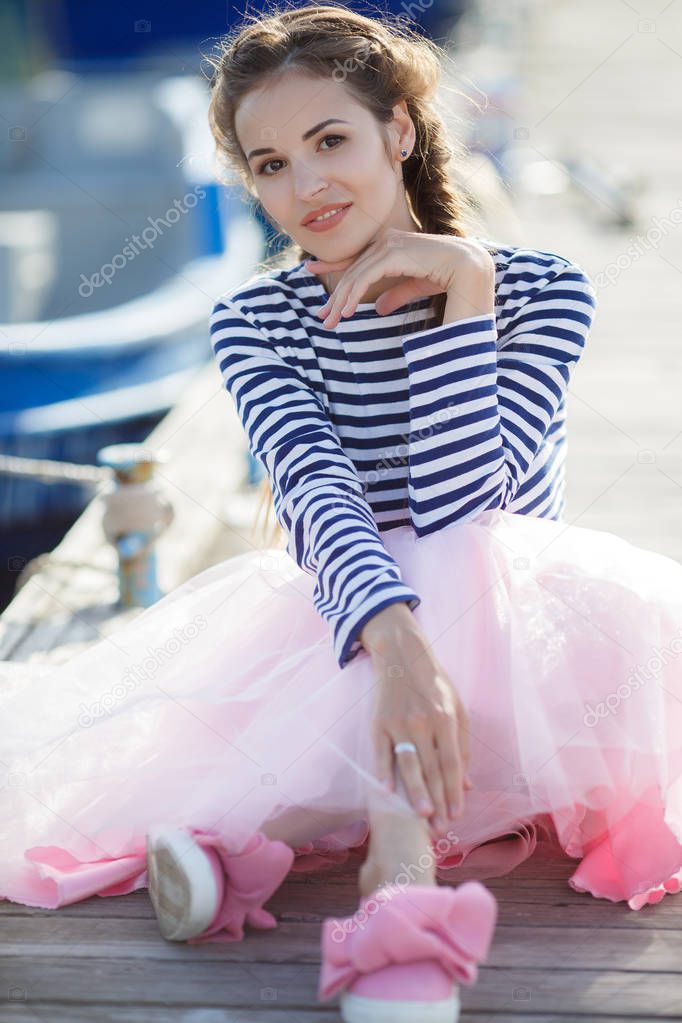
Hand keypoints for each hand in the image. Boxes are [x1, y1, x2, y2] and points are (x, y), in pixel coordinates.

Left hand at [305, 229, 493, 329]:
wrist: (467, 268)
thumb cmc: (446, 275)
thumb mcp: (414, 287)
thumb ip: (396, 295)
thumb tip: (379, 310)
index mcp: (390, 245)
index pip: (356, 256)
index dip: (332, 264)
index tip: (311, 270)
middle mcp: (386, 240)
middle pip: (352, 270)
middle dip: (336, 297)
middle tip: (323, 318)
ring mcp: (389, 244)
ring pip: (355, 275)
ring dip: (342, 301)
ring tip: (332, 322)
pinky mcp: (393, 253)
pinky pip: (366, 276)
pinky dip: (354, 295)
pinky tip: (348, 312)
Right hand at [362, 603, 472, 838]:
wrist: (402, 656)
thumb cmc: (435, 685)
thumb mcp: (457, 709)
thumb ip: (462, 746)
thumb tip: (466, 785)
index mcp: (446, 719)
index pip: (452, 764)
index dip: (454, 792)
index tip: (457, 815)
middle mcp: (423, 722)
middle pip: (432, 769)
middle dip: (438, 800)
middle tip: (441, 828)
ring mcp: (399, 723)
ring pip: (408, 764)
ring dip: (415, 793)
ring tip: (421, 817)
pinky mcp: (378, 723)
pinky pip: (381, 752)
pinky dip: (384, 772)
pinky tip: (387, 793)